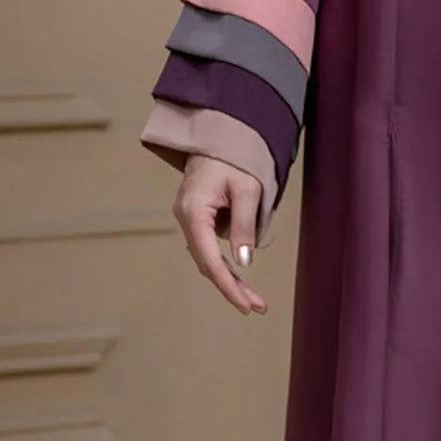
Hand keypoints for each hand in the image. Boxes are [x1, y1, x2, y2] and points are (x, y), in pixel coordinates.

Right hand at [172, 154, 267, 315]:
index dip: (227, 284)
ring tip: (252, 297)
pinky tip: (238, 274)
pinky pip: (208, 245)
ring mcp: (188, 217)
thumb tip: (244, 262)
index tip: (245, 304)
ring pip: (207, 257)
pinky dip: (224, 261)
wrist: (218, 134)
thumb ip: (244, 225)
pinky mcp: (195, 216)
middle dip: (230, 286)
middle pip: (206, 263)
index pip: (209, 258)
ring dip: (228, 277)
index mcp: (193, 211)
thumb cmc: (235, 157)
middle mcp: (185, 217)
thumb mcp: (247, 189)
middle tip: (255, 307)